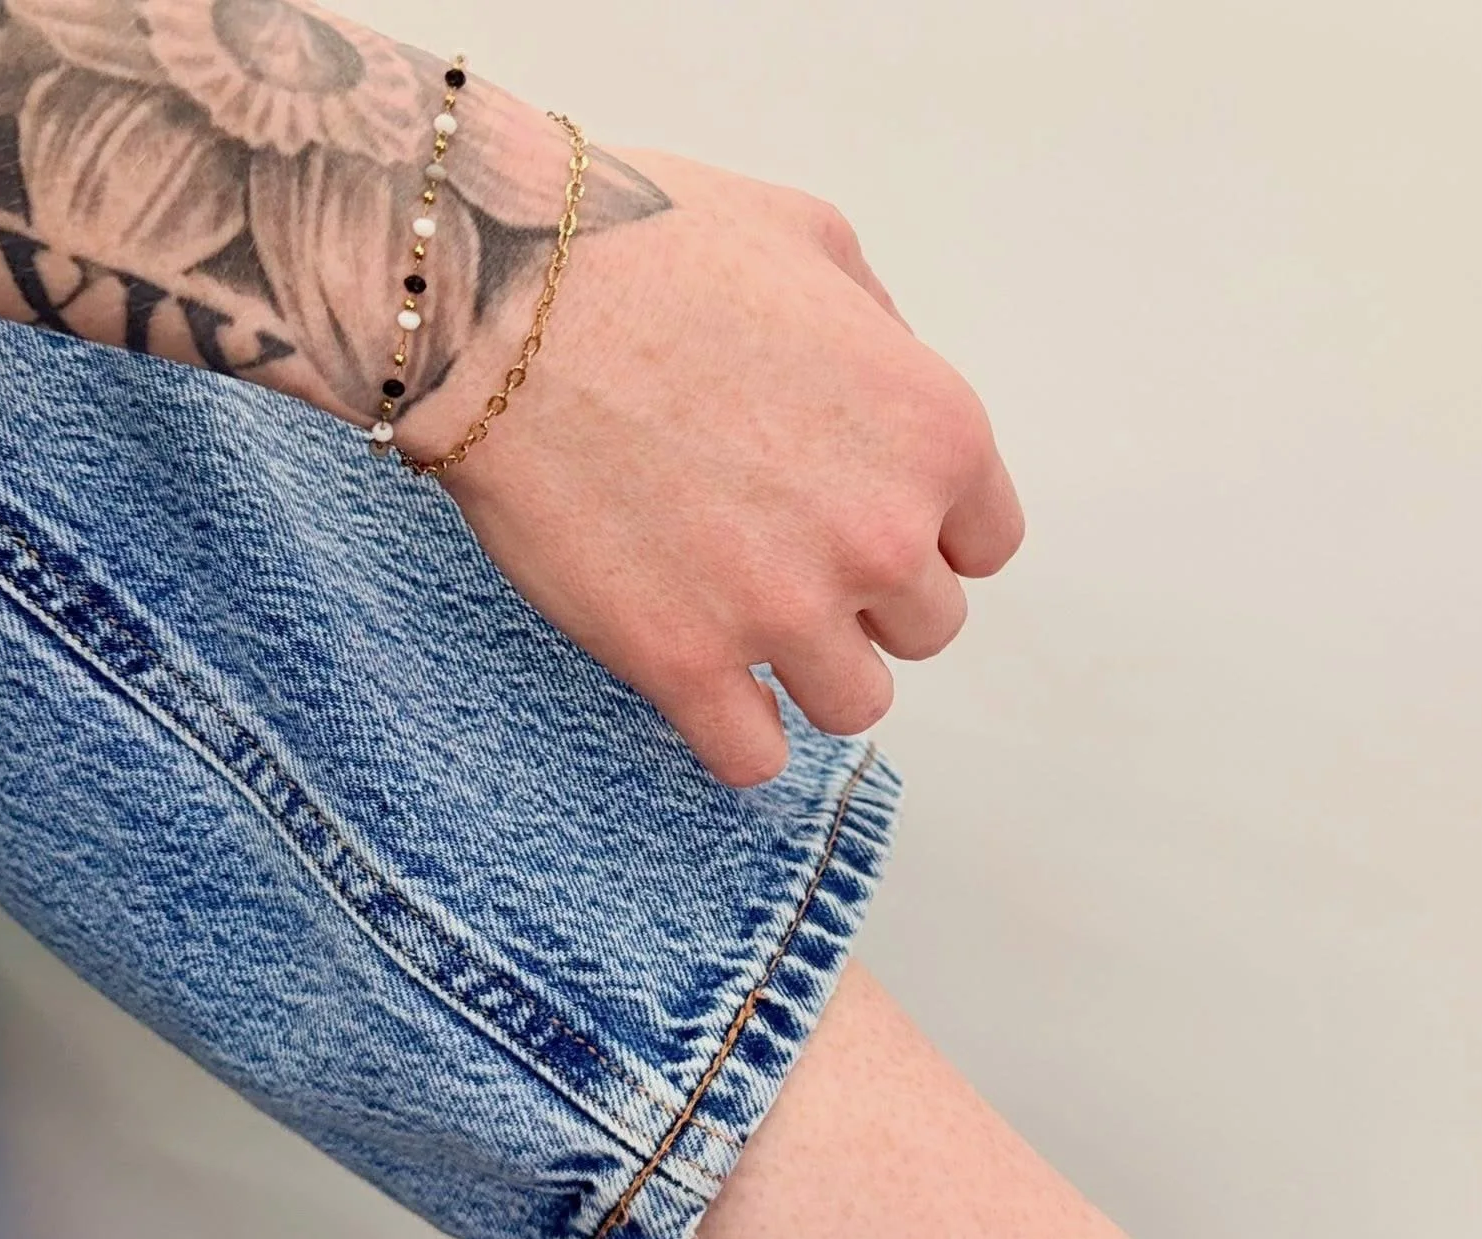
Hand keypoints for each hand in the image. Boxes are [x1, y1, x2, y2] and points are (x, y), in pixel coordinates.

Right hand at [430, 145, 1025, 785]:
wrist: (496, 293)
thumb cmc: (646, 244)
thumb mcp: (813, 238)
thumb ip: (881, 332)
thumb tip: (886, 393)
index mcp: (936, 433)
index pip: (985, 545)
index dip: (926, 531)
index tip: (862, 514)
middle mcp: (882, 535)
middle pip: (925, 626)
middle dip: (866, 596)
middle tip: (783, 547)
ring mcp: (784, 610)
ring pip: (853, 704)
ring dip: (810, 671)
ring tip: (745, 617)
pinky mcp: (684, 662)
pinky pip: (751, 758)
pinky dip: (734, 736)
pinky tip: (704, 688)